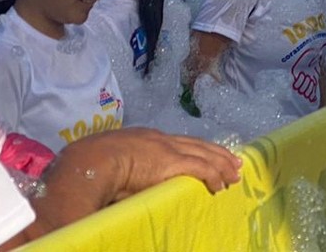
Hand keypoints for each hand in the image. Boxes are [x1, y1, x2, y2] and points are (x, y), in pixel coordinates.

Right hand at [12, 129, 241, 244]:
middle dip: (216, 153)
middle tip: (233, 161)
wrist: (91, 162)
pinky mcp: (172, 162)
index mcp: (145, 138)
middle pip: (196, 144)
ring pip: (204, 154)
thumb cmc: (93, 167)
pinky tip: (221, 184)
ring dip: (221, 164)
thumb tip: (124, 186)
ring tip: (234, 174)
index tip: (208, 153)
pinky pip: (201, 168)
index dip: (195, 148)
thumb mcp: (111, 166)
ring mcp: (167, 149)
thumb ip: (123, 172)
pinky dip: (214, 175)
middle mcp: (160, 139)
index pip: (178, 142)